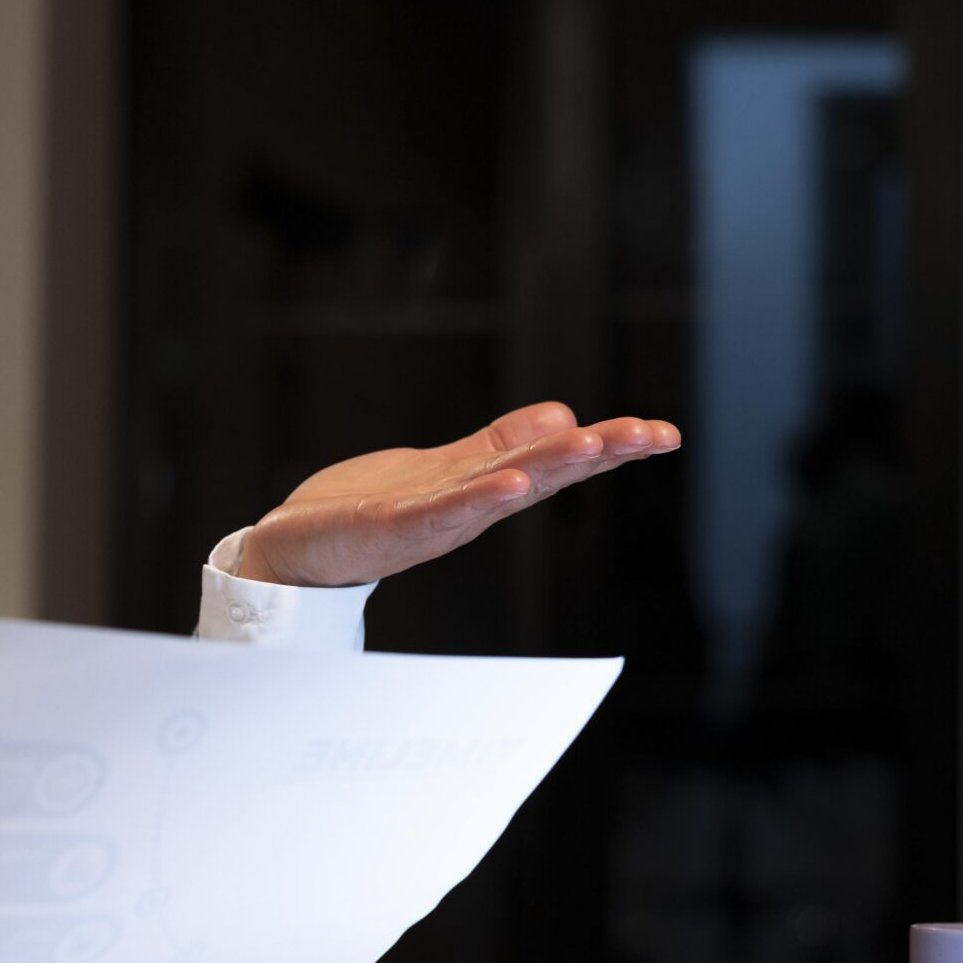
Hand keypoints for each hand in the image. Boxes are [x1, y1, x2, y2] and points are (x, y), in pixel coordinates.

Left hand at [232, 402, 679, 587]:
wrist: (298, 547)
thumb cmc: (369, 510)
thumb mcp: (445, 468)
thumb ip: (500, 445)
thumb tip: (562, 415)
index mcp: (484, 488)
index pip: (557, 461)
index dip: (610, 446)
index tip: (664, 432)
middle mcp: (468, 506)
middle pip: (543, 472)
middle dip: (599, 452)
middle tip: (652, 434)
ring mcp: (432, 518)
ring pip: (502, 488)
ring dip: (550, 468)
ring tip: (593, 444)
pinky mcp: (389, 525)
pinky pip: (440, 511)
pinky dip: (477, 499)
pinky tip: (509, 483)